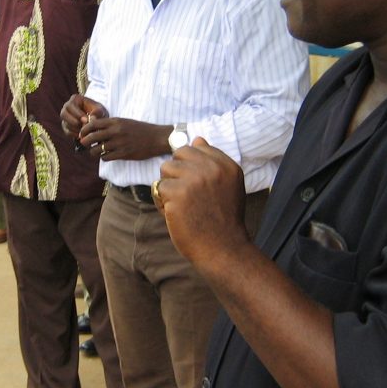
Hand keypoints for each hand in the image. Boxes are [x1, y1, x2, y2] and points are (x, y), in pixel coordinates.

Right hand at [59, 94, 106, 139]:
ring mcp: (66, 117)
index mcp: (75, 99)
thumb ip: (98, 112)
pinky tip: (83, 135)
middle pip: (63, 114)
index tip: (86, 120)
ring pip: (65, 124)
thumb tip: (92, 118)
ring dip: (75, 129)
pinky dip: (75, 134)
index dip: (77, 114)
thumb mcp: (101, 110)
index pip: (70, 106)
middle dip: (73, 122)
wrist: (99, 120)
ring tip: (85, 131)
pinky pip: (67, 132)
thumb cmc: (99, 112)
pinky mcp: (66, 126)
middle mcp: (67, 107)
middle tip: (83, 127)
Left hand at [79, 116, 171, 161]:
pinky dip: (103, 157)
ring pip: (97, 149)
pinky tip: (106, 155)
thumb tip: (92, 124)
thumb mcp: (124, 121)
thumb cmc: (140, 129)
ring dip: (94, 151)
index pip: (93, 124)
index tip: (82, 134)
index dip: (84, 130)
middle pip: (92, 137)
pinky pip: (106, 157)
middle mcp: (116, 131)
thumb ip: (109, 123)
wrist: (156, 138)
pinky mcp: (124, 154)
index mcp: (115, 121)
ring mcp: (119, 143)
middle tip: (84, 144)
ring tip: (96, 151)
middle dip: (84, 142)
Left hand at [157, 137, 249, 262]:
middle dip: (176, 175)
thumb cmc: (223, 220)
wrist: (223, 249)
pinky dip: (161, 203)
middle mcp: (211, 168)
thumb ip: (213, 161)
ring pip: (165, 170)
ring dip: (168, 188)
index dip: (190, 166)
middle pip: (177, 156)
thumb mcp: (228, 185)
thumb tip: (196, 138)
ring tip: (181, 206)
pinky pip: (158, 188)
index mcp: (226, 165)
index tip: (197, 187)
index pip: (196, 147)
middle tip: (187, 197)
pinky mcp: (177, 194)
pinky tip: (175, 215)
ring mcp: (194, 180)